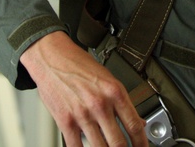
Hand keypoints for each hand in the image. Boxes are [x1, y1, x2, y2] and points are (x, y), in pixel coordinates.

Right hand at [20, 30, 147, 146]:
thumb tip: (136, 121)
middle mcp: (100, 104)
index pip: (134, 126)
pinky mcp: (65, 121)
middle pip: (119, 142)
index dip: (142, 143)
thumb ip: (121, 101)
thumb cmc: (78, 65)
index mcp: (115, 92)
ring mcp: (82, 115)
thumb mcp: (107, 78)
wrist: (52, 57)